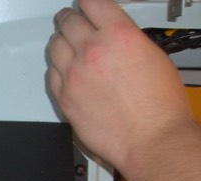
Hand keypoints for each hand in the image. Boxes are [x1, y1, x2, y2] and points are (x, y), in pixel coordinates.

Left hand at [46, 0, 191, 175]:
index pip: (91, 2)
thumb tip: (113, 39)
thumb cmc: (159, 106)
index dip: (85, 2)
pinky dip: (56, 69)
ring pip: (54, 48)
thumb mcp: (152, 56)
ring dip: (59, 42)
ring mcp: (74, 75)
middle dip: (68, 19)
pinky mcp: (64, 98)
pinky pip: (51, 75)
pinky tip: (62, 70)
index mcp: (119, 34)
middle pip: (68, 22)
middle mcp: (92, 51)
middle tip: (69, 20)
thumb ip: (126, 41)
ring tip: (63, 43)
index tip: (83, 3)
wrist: (150, 138)